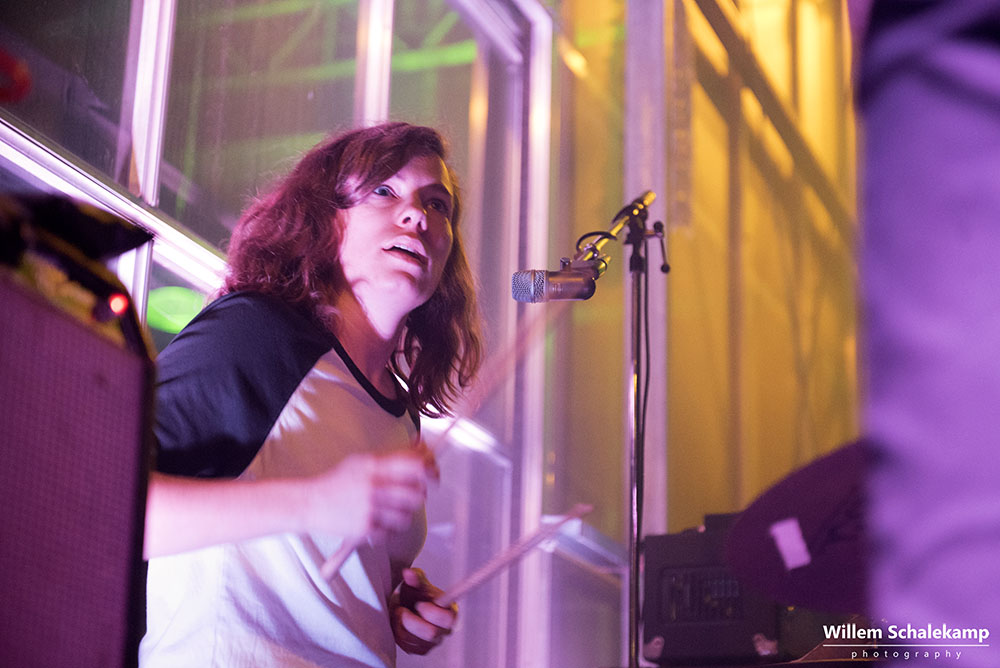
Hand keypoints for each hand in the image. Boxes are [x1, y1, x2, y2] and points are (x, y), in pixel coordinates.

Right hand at [302, 450, 431, 541]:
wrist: (309, 503)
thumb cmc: (339, 482)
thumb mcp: (362, 462)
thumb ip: (391, 458)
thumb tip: (423, 448)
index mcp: (373, 466)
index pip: (413, 465)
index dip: (430, 470)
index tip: (434, 474)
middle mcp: (373, 486)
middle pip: (416, 494)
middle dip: (419, 495)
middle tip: (412, 495)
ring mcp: (369, 508)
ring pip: (407, 516)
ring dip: (403, 514)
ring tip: (389, 510)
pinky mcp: (365, 529)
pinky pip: (391, 532)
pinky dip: (387, 529)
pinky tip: (374, 521)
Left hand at [391, 568, 456, 654]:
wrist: (404, 605)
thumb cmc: (414, 594)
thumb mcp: (416, 584)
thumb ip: (415, 578)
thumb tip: (409, 573)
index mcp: (450, 612)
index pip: (448, 619)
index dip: (432, 612)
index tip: (420, 604)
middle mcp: (444, 630)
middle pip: (431, 633)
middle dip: (412, 620)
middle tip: (403, 609)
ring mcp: (432, 643)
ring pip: (415, 640)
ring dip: (401, 625)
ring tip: (399, 613)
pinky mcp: (420, 650)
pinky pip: (407, 646)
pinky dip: (398, 633)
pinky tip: (399, 623)